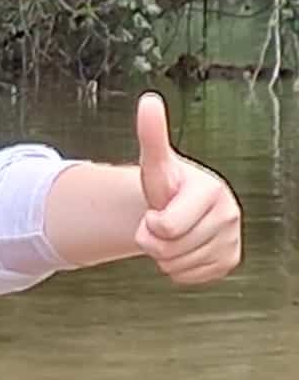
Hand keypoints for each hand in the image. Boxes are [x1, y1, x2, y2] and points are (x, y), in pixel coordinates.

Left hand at [133, 92, 240, 284]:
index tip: (156, 209)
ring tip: (172, 233)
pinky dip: (177, 269)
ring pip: (177, 266)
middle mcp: (229, 215)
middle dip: (154, 241)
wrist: (179, 205)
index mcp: (211, 191)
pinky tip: (182, 247)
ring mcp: (232, 240)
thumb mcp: (155, 163)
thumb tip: (148, 101)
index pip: (164, 228)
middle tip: (159, 223)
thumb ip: (151, 135)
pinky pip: (188, 278)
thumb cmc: (167, 185)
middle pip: (169, 249)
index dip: (149, 224)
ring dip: (164, 255)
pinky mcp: (229, 260)